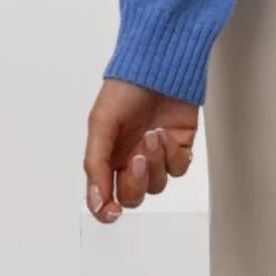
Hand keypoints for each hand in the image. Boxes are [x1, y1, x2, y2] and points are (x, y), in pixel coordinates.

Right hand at [84, 78, 198, 222]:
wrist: (159, 64)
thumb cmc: (126, 87)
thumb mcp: (101, 123)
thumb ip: (96, 164)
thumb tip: (96, 201)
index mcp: (109, 156)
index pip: (105, 196)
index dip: (107, 210)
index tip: (112, 211)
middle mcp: (132, 158)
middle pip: (133, 196)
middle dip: (136, 182)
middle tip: (137, 157)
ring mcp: (157, 154)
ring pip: (158, 184)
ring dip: (156, 163)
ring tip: (153, 135)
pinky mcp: (180, 145)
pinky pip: (179, 168)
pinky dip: (173, 155)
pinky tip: (167, 134)